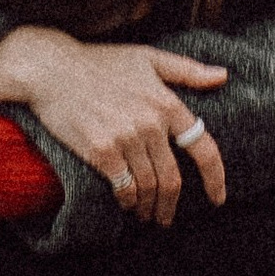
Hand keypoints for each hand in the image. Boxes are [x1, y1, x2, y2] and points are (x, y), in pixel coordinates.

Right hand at [0, 34, 228, 222]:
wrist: (51, 69)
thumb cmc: (100, 62)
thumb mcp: (148, 57)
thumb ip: (187, 70)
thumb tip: (222, 77)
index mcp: (167, 102)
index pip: (203, 148)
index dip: (215, 178)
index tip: (217, 198)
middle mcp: (150, 122)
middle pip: (172, 178)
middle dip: (171, 204)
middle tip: (166, 217)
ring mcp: (126, 138)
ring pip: (148, 187)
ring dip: (148, 207)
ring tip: (144, 214)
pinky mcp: (101, 150)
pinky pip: (124, 188)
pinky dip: (127, 202)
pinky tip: (125, 204)